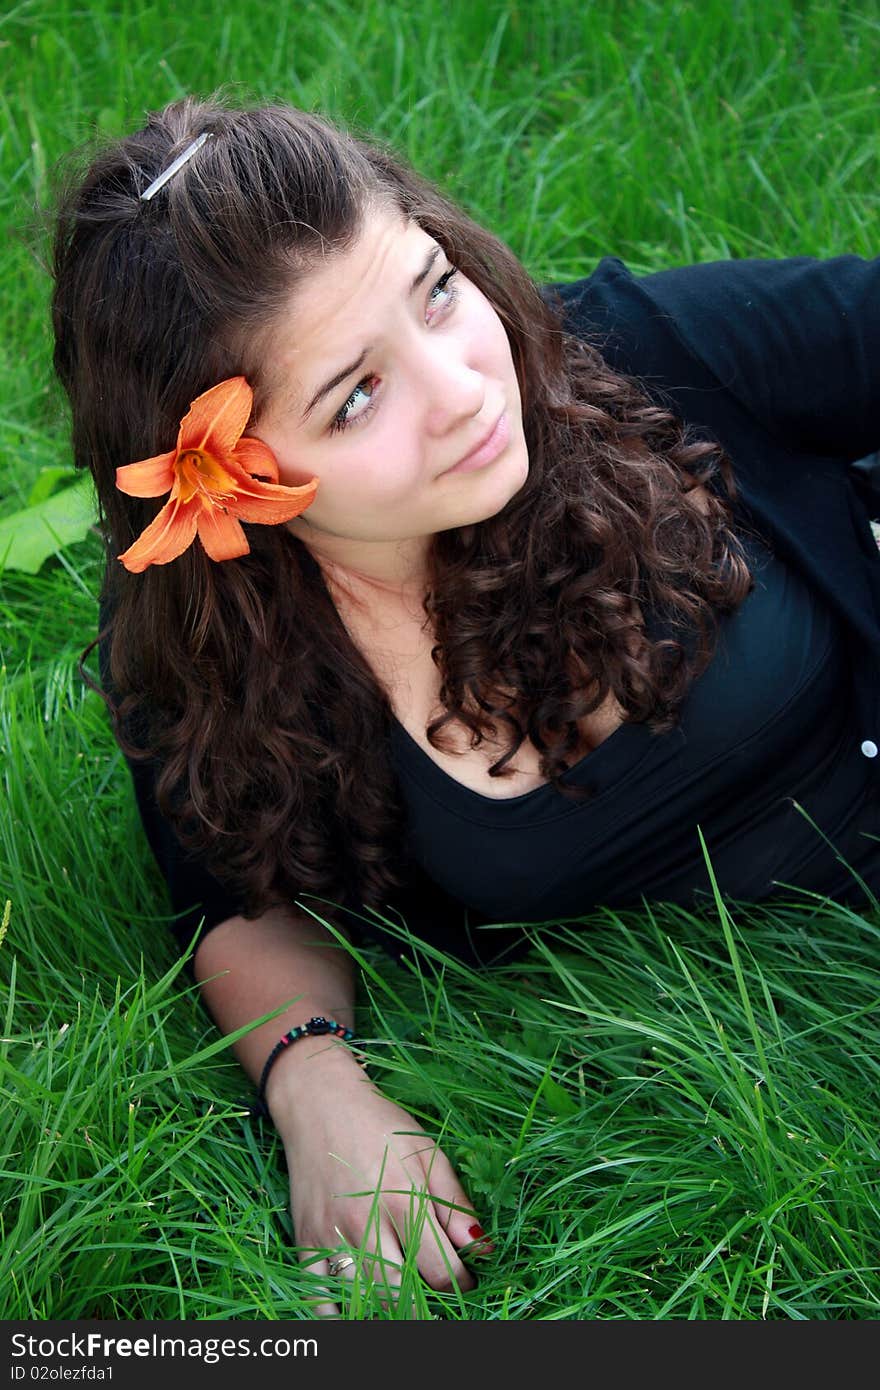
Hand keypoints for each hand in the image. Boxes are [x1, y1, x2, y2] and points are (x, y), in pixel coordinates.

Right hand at [274, 1057, 489, 1315]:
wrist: (320, 1103)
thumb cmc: (380, 1126)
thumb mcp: (427, 1153)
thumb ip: (454, 1203)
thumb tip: (483, 1248)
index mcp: (403, 1200)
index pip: (441, 1270)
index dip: (461, 1284)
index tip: (466, 1281)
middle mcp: (366, 1223)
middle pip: (400, 1294)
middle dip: (425, 1305)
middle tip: (435, 1299)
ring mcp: (331, 1235)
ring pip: (361, 1300)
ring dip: (386, 1311)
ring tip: (403, 1304)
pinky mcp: (304, 1241)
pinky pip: (316, 1296)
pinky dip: (335, 1315)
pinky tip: (357, 1313)